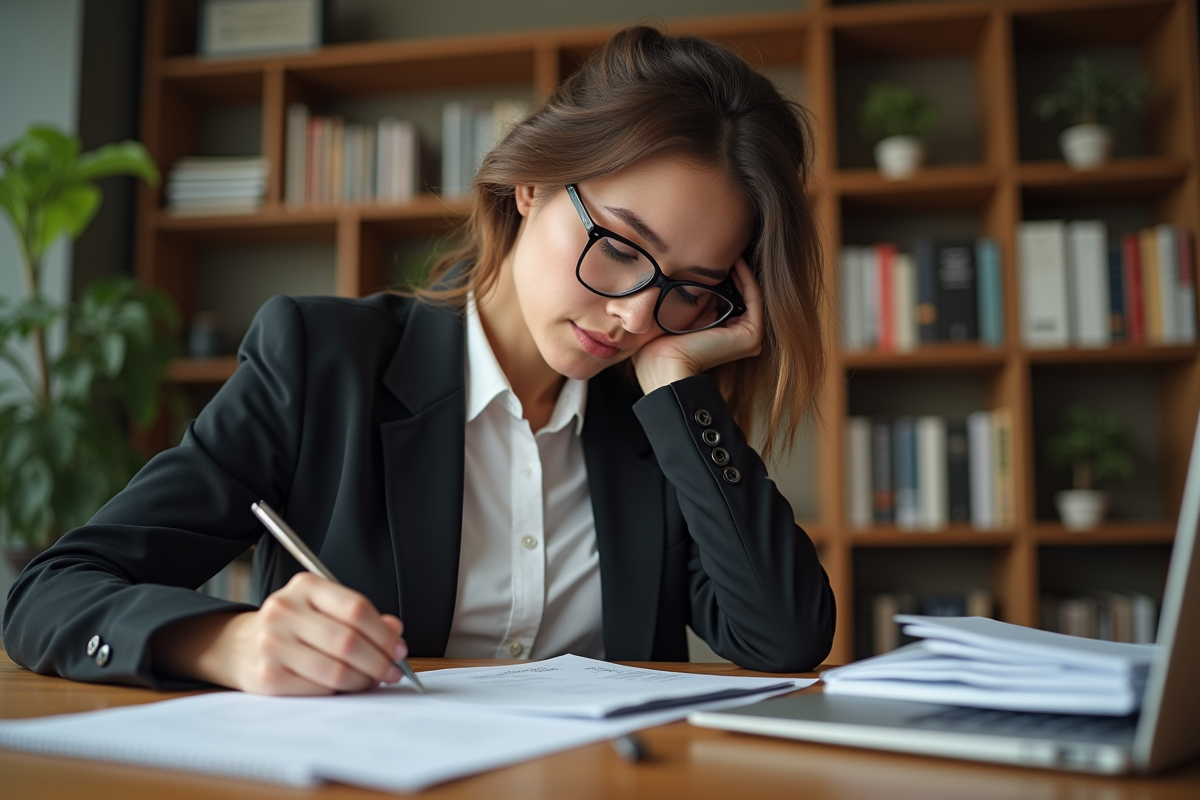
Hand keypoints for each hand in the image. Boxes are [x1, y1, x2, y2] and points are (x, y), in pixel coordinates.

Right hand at [152, 572, 408, 695]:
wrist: (238, 645)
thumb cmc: (292, 626)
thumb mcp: (323, 608)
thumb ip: (360, 616)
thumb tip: (395, 631)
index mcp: (305, 587)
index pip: (356, 609)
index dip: (384, 633)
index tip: (398, 648)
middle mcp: (284, 611)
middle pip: (348, 642)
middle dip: (379, 661)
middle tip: (392, 671)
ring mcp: (272, 644)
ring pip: (336, 670)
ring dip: (363, 681)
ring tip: (371, 681)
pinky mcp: (267, 676)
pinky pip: (318, 690)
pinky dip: (339, 692)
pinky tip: (344, 688)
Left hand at [631, 256, 763, 394]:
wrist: (666, 367)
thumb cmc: (661, 346)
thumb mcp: (676, 315)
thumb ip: (687, 298)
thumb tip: (686, 269)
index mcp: (723, 333)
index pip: (728, 296)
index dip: (723, 273)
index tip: (712, 252)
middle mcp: (739, 335)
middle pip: (740, 294)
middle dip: (734, 269)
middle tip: (726, 245)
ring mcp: (749, 336)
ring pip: (749, 294)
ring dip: (742, 270)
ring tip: (731, 249)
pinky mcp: (752, 335)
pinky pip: (753, 299)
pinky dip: (747, 278)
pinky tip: (736, 261)